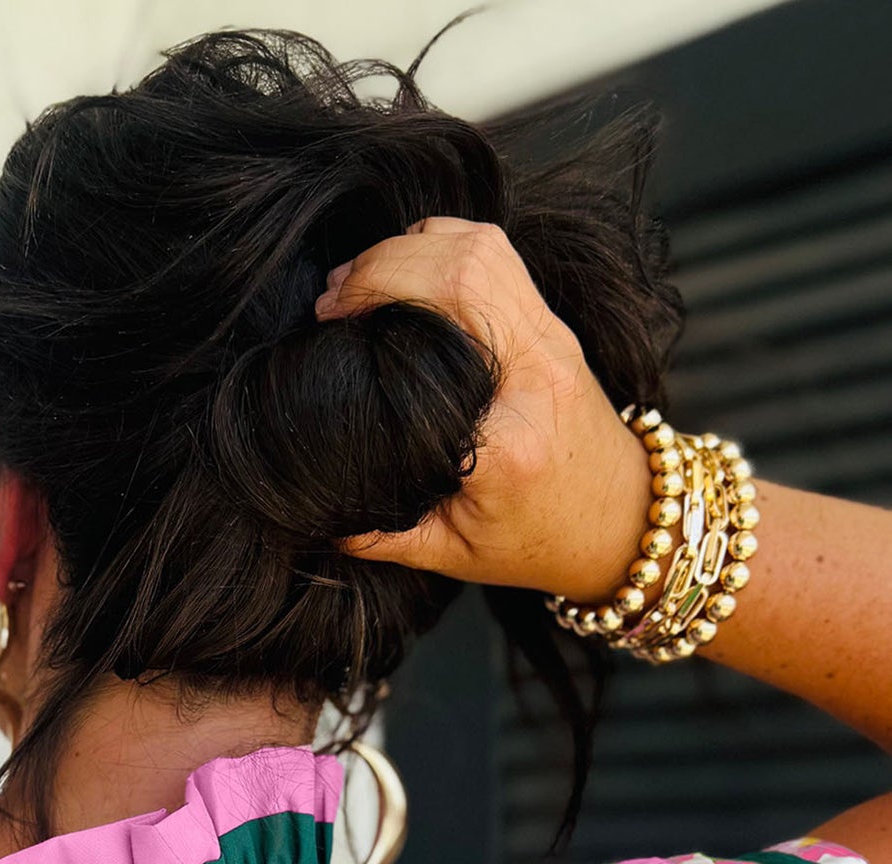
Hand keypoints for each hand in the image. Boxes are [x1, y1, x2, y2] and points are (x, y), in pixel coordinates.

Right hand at [315, 217, 649, 601]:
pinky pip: (499, 253)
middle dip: (380, 267)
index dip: (370, 317)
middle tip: (331, 298)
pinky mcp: (553, 324)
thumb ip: (376, 534)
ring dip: (411, 245)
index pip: (428, 353)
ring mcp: (552, 340)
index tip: (326, 331)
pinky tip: (408, 264)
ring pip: (481, 249)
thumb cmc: (535, 543)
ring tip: (360, 277)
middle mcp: (535, 375)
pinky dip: (446, 242)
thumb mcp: (449, 554)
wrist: (620, 521)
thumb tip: (310, 509)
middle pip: (458, 275)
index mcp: (506, 442)